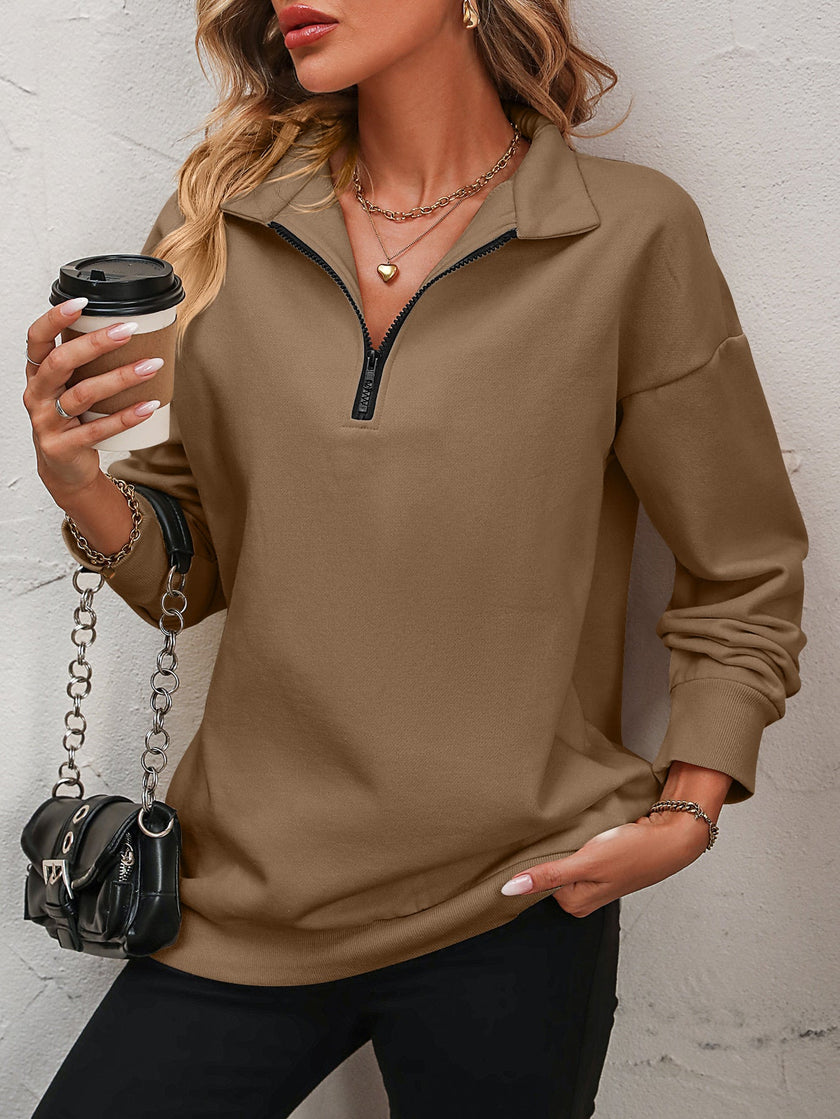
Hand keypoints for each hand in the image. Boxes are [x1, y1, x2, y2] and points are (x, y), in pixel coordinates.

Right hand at [23, 297, 161, 507]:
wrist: (64, 469)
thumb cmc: (72, 421)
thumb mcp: (71, 388)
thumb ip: (86, 365)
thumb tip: (131, 331)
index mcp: (37, 374)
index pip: (37, 338)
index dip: (55, 318)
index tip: (83, 302)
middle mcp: (37, 395)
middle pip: (61, 362)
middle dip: (96, 343)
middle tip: (128, 330)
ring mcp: (46, 422)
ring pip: (83, 394)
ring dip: (120, 377)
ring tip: (151, 366)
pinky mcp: (63, 446)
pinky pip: (98, 429)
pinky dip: (126, 417)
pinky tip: (148, 406)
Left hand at [500, 810, 710, 917]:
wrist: (671, 837)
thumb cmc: (634, 852)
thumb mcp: (587, 862)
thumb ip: (548, 876)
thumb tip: (508, 890)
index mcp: (575, 903)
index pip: (537, 881)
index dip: (535, 860)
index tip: (536, 844)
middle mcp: (583, 895)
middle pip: (550, 870)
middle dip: (552, 851)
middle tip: (563, 836)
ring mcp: (594, 880)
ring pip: (565, 859)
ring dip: (566, 844)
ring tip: (576, 833)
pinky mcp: (603, 864)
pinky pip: (579, 851)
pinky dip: (579, 840)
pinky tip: (586, 832)